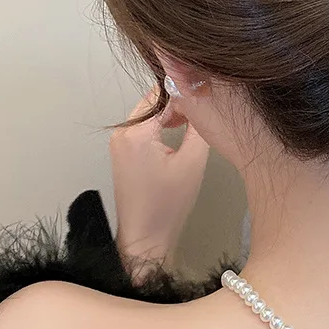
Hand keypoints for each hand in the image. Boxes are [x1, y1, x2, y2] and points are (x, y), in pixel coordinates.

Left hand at [110, 87, 209, 282]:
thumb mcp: (193, 161)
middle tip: (205, 111)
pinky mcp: (122, 150)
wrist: (145, 236)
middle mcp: (122, 131)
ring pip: (150, 113)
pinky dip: (161, 125)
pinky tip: (179, 132)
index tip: (208, 95)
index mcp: (136, 131)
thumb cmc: (168, 205)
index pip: (164, 94)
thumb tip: (201, 101)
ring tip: (195, 123)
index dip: (188, 92)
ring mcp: (119, 141)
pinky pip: (144, 127)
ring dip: (171, 114)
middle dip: (180, 103)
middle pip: (155, 101)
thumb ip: (198, 125)